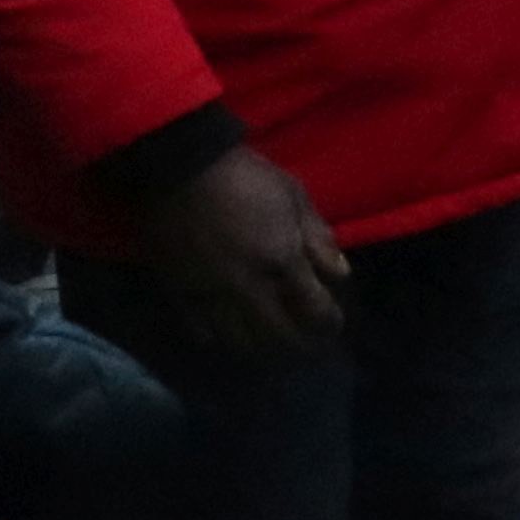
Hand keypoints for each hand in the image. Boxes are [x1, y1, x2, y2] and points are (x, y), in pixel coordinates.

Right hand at [128, 143, 348, 354]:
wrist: (182, 170)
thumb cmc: (247, 177)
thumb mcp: (295, 198)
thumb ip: (318, 239)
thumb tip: (340, 275)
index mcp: (281, 260)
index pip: (313, 307)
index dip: (328, 323)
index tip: (334, 327)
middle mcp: (248, 287)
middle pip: (278, 333)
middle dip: (298, 345)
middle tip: (308, 348)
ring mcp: (211, 294)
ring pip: (238, 340)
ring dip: (260, 348)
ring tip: (272, 349)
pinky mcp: (179, 293)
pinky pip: (200, 330)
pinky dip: (218, 338)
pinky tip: (227, 337)